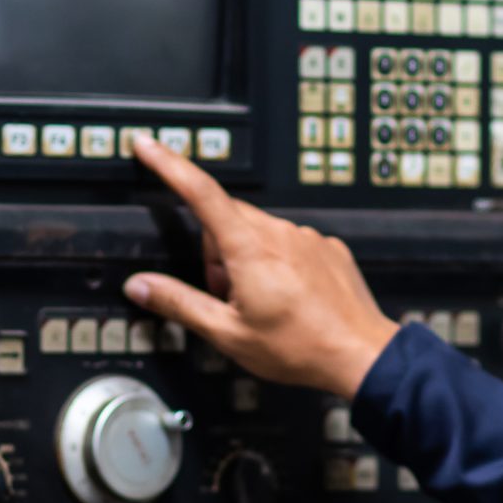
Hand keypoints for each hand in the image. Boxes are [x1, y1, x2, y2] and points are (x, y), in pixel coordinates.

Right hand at [125, 136, 399, 399]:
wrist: (361, 355)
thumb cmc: (302, 348)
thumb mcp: (229, 334)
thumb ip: (180, 304)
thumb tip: (141, 287)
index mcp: (250, 249)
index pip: (199, 192)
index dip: (169, 165)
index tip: (148, 147)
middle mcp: (280, 233)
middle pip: (227, 221)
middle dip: (215, 253)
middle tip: (226, 296)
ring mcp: (307, 238)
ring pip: (258, 233)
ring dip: (247, 261)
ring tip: (261, 304)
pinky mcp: (327, 248)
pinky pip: (290, 244)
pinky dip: (278, 265)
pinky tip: (289, 299)